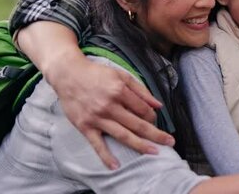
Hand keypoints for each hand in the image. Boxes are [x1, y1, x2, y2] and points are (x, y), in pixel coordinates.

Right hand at [47, 53, 174, 168]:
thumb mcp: (121, 75)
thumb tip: (158, 104)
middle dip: (156, 134)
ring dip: (140, 145)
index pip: (143, 109)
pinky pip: (97, 144)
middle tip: (170, 142)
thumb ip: (141, 90)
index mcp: (120, 91)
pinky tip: (115, 165)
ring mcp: (97, 118)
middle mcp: (110, 106)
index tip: (155, 120)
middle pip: (137, 124)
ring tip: (154, 152)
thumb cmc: (96, 74)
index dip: (153, 116)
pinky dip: (106, 156)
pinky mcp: (85, 126)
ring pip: (123, 135)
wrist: (68, 74)